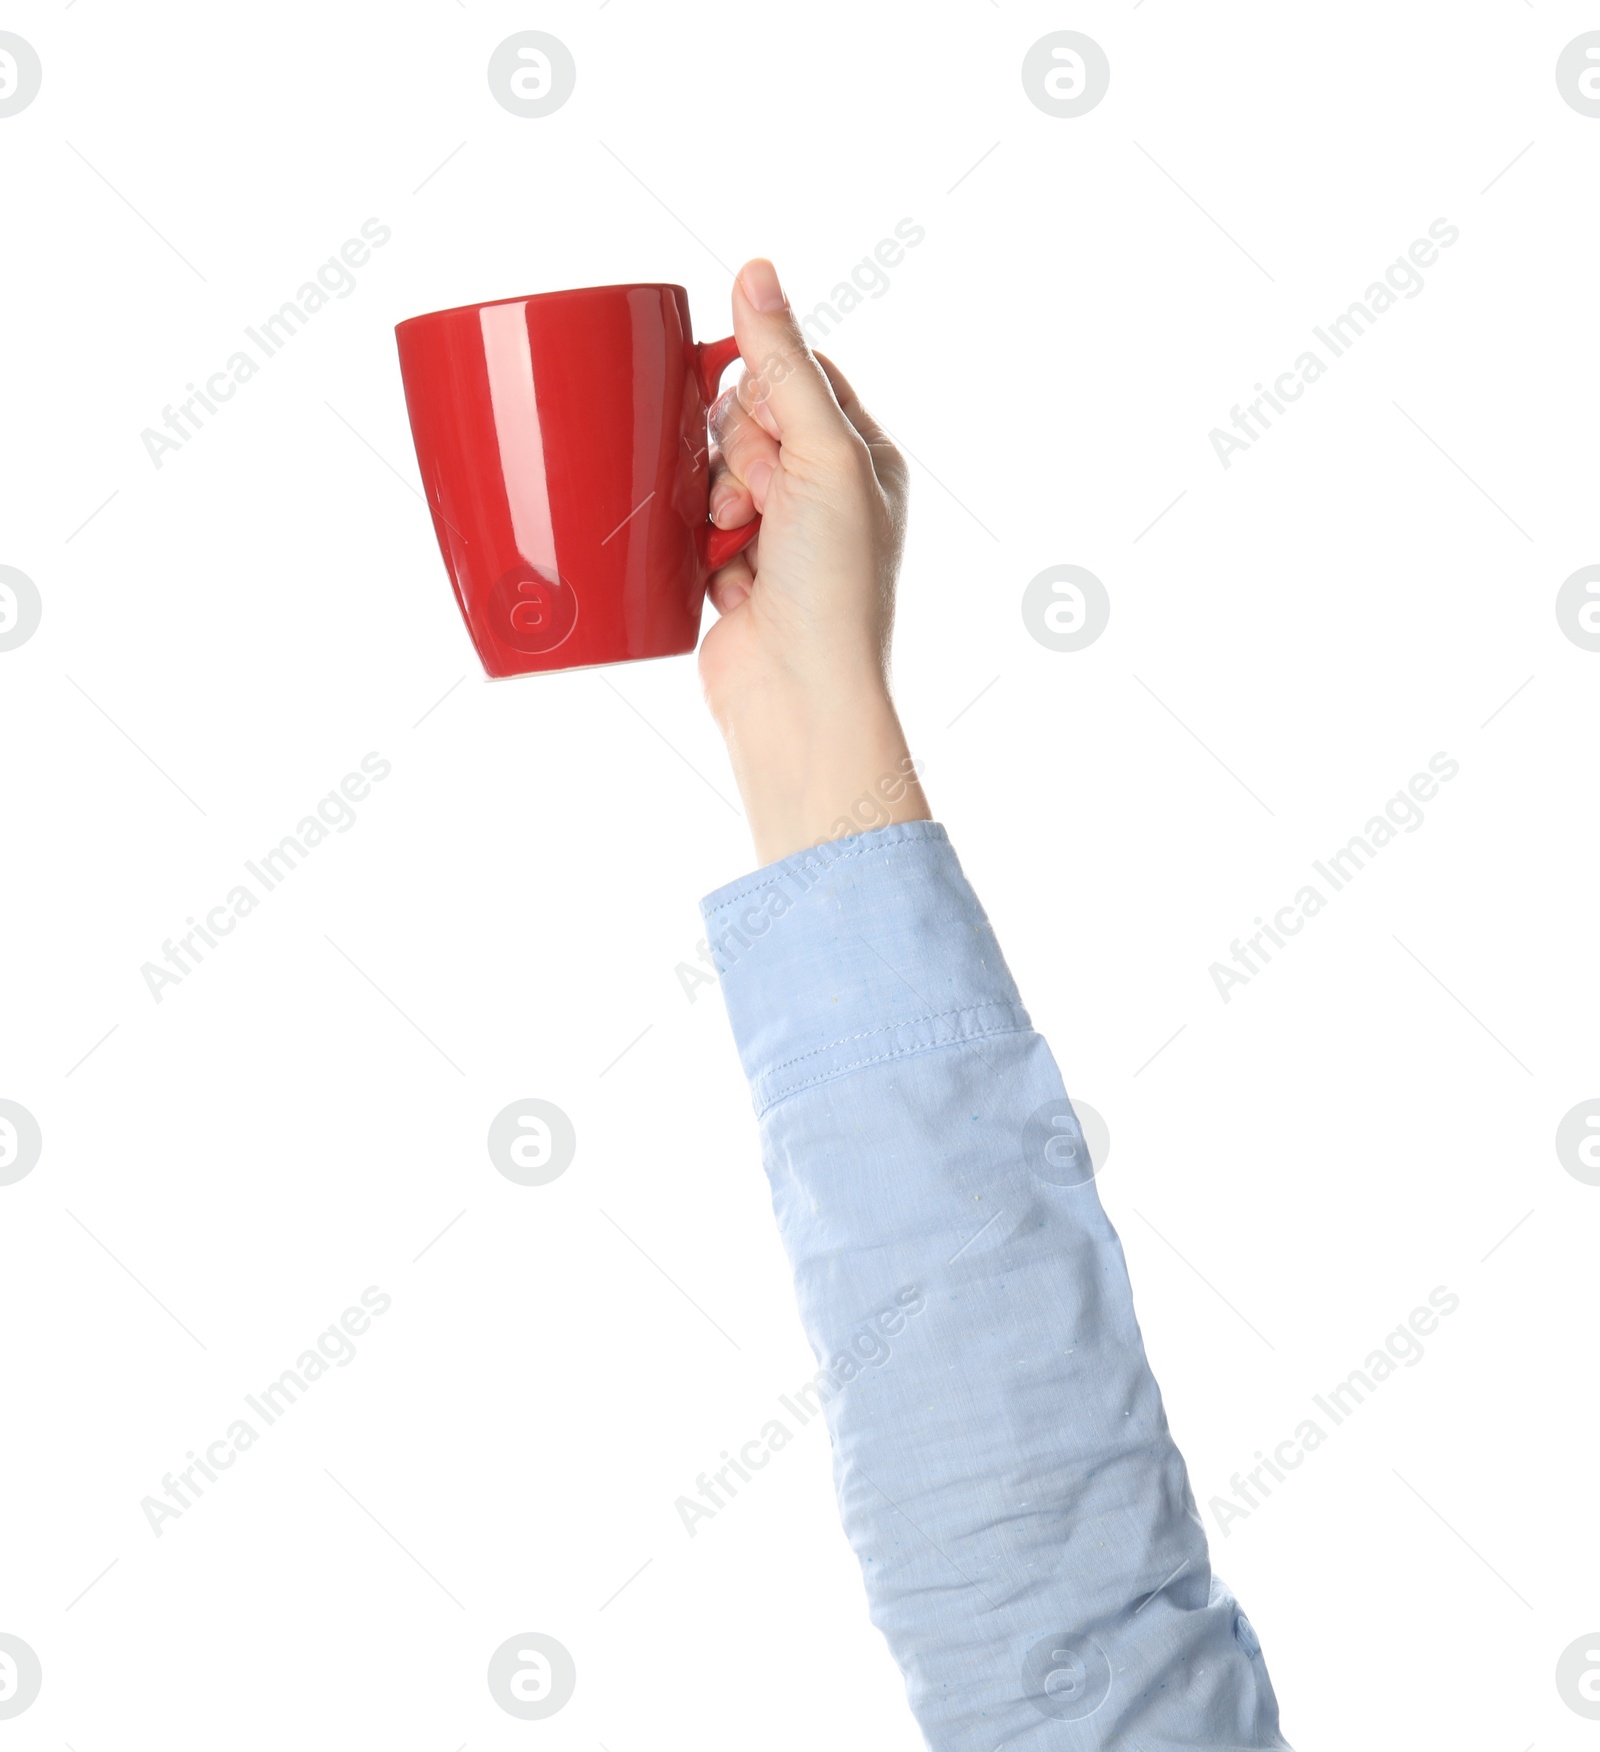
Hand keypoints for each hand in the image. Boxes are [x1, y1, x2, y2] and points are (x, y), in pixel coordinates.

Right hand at [698, 257, 930, 865]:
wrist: (797, 696)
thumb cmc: (833, 587)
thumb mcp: (821, 457)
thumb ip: (785, 366)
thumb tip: (757, 270)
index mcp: (862, 459)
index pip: (799, 376)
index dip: (762, 388)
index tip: (757, 424)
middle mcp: (823, 496)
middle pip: (746, 419)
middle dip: (735, 451)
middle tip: (756, 500)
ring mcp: (775, 538)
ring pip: (711, 469)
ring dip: (712, 496)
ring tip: (733, 537)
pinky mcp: (729, 576)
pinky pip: (688, 525)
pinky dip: (692, 541)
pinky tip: (714, 564)